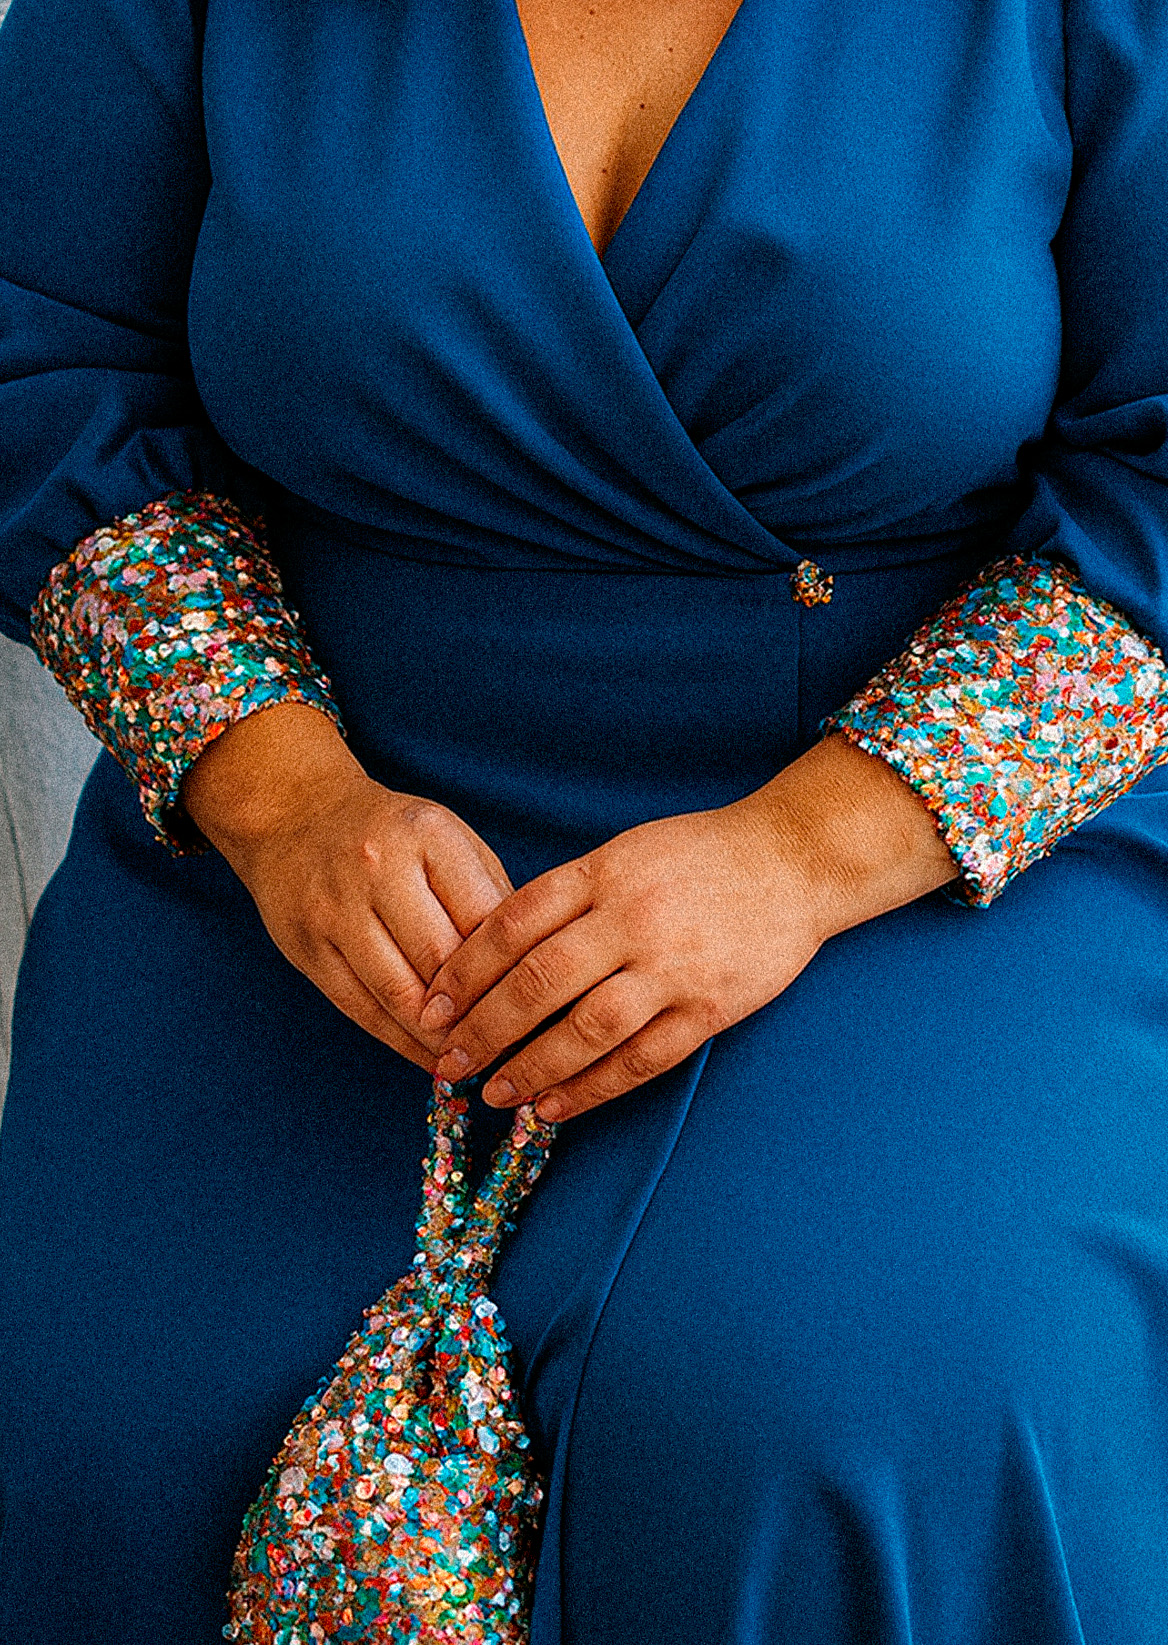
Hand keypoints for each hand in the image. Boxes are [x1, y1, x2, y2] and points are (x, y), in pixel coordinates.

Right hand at [182, 704, 512, 1068]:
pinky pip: (362, 1010)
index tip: (544, 1010)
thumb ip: (490, 896)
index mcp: (428, 835)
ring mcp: (336, 911)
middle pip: (442, 960)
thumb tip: (532, 971)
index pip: (485, 919)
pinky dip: (401, 1042)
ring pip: (400, 994)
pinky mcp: (307, 949)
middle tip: (518, 1051)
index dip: (516, 971)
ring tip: (477, 1063)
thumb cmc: (393, 834)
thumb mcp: (450, 841)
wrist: (294, 814)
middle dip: (482, 1013)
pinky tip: (431, 1059)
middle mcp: (378, 869)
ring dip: (442, 1040)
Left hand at [419, 735, 957, 1118]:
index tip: (432, 1005)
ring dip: (531, 1067)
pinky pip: (641, 1059)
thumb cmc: (700, 855)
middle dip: (484, 1028)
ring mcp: (673, 966)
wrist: (795, 860)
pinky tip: (554, 1107)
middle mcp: (634, 918)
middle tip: (447, 1060)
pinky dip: (592, 1089)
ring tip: (495, 1094)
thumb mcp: (625, 850)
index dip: (465, 970)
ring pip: (586, 1029)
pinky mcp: (709, 1007)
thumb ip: (567, 894)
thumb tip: (493, 950)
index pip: (514, 923)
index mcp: (605, 872)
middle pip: (539, 981)